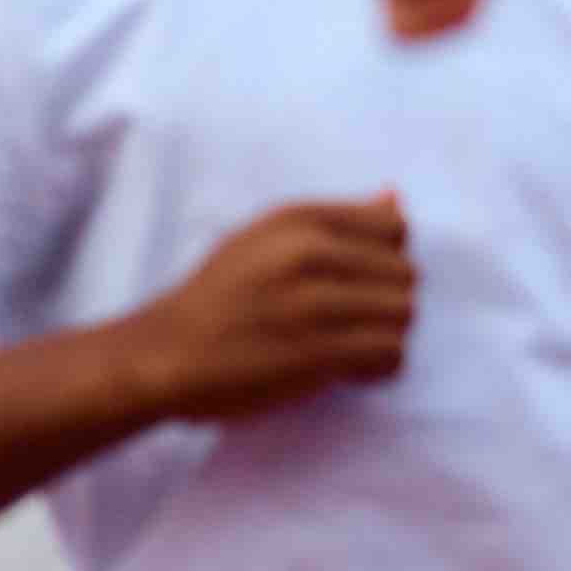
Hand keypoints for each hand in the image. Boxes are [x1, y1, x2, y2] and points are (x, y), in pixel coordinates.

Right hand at [125, 195, 416, 421]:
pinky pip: (388, 354)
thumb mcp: (264, 238)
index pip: (394, 229)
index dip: (385, 260)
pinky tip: (350, 371)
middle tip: (353, 324)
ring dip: (385, 337)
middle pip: (404, 275)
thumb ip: (332, 220)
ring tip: (351, 348)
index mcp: (298, 220)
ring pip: (402, 315)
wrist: (165, 355)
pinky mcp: (315, 352)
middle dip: (387, 303)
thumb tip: (396, 199)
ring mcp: (312, 303)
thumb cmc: (216, 298)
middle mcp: (307, 253)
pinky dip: (378, 368)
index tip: (358, 284)